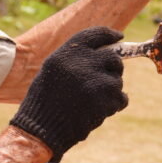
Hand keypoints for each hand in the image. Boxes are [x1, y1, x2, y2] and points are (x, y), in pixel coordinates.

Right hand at [9, 27, 127, 162]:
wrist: (41, 128)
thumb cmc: (44, 101)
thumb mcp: (53, 71)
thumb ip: (76, 60)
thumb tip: (107, 55)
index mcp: (67, 53)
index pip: (95, 34)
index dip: (110, 35)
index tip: (119, 37)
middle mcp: (82, 62)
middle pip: (113, 59)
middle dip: (113, 69)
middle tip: (103, 81)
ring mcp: (95, 80)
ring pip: (117, 81)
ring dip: (110, 92)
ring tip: (90, 102)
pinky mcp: (104, 99)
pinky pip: (120, 99)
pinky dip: (113, 105)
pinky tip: (96, 112)